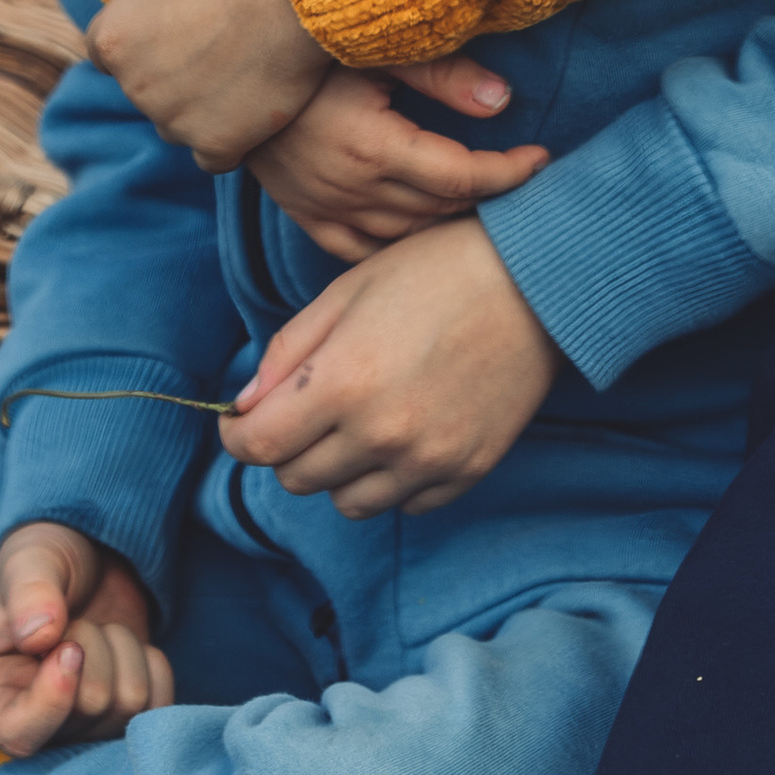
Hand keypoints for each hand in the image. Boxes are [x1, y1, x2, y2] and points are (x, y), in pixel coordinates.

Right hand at [0, 521, 173, 752]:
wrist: (86, 556)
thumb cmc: (44, 561)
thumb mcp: (27, 561)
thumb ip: (28, 593)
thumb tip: (39, 637)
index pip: (23, 735)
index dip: (54, 698)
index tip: (69, 649)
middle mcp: (39, 724)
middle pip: (91, 707)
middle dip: (94, 645)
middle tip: (75, 619)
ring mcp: (85, 725)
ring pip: (130, 703)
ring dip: (122, 648)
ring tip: (98, 628)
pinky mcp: (124, 715)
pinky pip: (159, 704)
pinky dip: (153, 664)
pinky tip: (129, 645)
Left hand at [44, 0, 332, 166]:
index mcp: (112, 41)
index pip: (106, 46)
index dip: (139, 25)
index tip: (175, 5)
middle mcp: (135, 91)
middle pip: (139, 82)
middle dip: (164, 61)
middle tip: (209, 25)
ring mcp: (177, 123)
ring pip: (171, 117)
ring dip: (190, 97)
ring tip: (232, 55)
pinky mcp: (218, 146)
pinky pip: (208, 153)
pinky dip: (221, 132)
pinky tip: (244, 95)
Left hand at [219, 215, 560, 516]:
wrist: (536, 281)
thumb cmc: (437, 269)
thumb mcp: (349, 288)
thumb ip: (289, 350)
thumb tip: (246, 404)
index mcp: (343, 382)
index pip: (259, 446)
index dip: (238, 433)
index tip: (239, 421)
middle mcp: (381, 435)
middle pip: (297, 479)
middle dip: (287, 446)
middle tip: (305, 408)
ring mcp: (426, 462)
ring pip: (347, 502)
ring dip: (338, 469)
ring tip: (359, 420)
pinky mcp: (464, 473)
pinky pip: (405, 504)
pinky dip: (392, 478)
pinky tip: (405, 430)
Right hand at [248, 62, 548, 261]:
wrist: (230, 62)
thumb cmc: (310, 43)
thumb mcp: (376, 47)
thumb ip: (442, 75)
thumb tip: (504, 102)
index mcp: (372, 147)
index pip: (460, 177)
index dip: (509, 172)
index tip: (542, 159)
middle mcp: (349, 188)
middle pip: (439, 210)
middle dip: (489, 198)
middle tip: (525, 181)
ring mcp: (324, 207)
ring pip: (405, 237)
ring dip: (447, 224)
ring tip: (486, 205)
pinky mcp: (306, 213)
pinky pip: (360, 251)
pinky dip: (398, 247)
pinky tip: (424, 235)